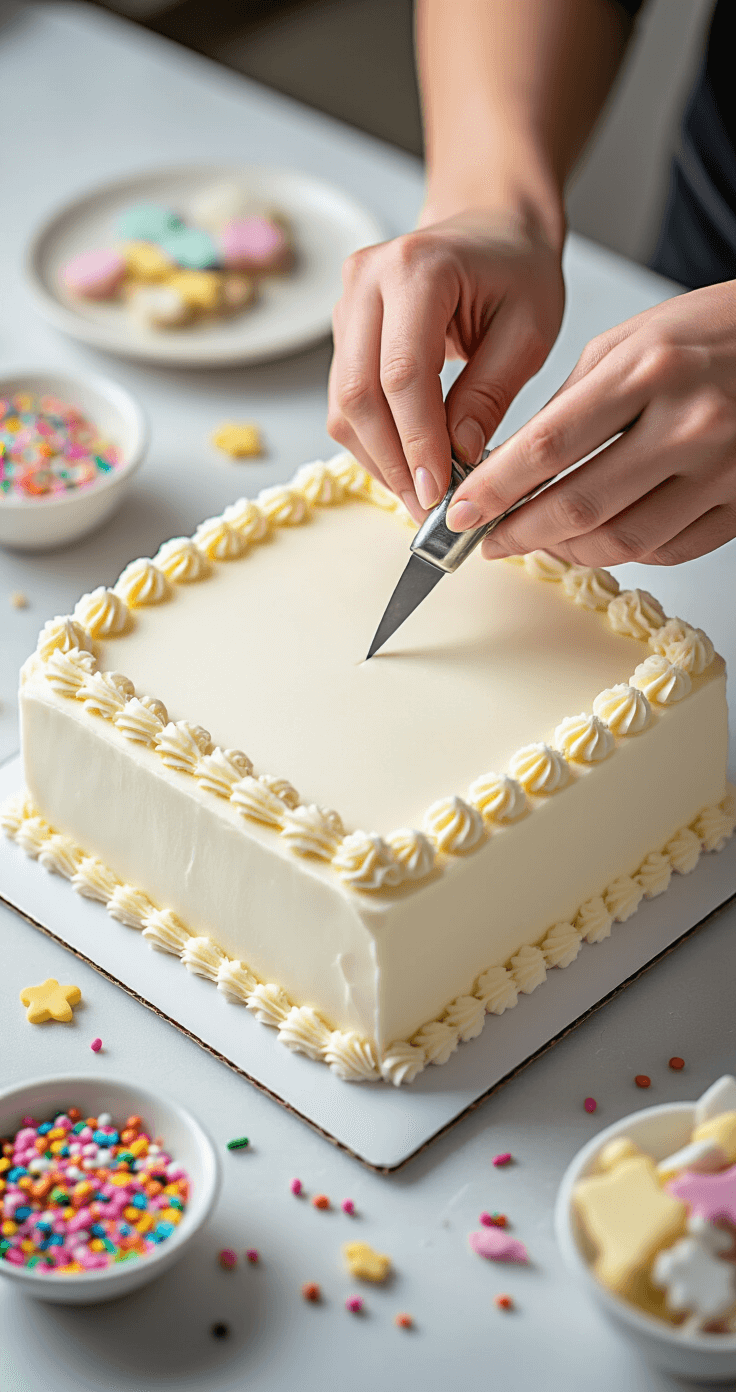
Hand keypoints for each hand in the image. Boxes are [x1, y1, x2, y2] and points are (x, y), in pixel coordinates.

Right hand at [328, 208, 564, 520]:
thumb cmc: (516, 272)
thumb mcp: (529, 329)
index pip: (402, 373)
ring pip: (343, 405)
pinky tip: (409, 468)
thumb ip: (491, 392)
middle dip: (392, 461)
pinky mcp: (343, 333)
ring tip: (423, 497)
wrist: (489, 229)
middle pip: (358, 393)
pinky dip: (375, 443)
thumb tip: (460, 459)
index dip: (417, 440)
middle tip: (429, 508)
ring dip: (379, 460)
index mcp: (417, 268)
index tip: (440, 492)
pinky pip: (346, 402)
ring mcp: (346, 305)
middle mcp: (366, 280)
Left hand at [446, 282, 735, 565]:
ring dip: (567, 551)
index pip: (550, 445)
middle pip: (580, 505)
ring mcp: (721, 470)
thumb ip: (571, 403)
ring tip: (538, 540)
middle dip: (521, 532)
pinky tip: (596, 539)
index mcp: (650, 370)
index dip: (496, 488)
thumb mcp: (631, 341)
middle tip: (489, 540)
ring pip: (622, 541)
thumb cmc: (712, 332)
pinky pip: (667, 550)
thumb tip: (513, 468)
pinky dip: (621, 553)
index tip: (462, 510)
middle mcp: (689, 424)